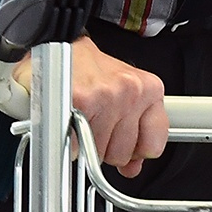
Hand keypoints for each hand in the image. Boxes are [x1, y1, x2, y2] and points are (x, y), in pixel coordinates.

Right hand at [12, 37, 167, 176]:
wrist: (58, 44)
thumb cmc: (88, 69)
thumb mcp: (124, 96)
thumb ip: (134, 133)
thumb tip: (133, 168)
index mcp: (148, 89)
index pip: (153, 145)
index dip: (133, 152)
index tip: (122, 149)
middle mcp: (131, 91)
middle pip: (121, 154)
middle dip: (103, 148)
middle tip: (91, 126)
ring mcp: (107, 96)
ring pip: (96, 152)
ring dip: (82, 144)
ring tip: (77, 120)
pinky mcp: (81, 100)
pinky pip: (74, 144)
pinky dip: (64, 142)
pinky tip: (64, 124)